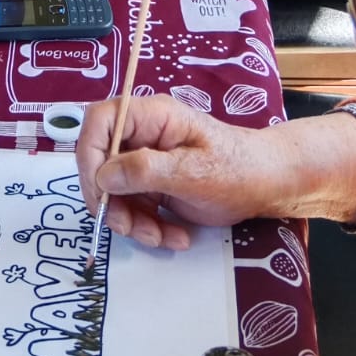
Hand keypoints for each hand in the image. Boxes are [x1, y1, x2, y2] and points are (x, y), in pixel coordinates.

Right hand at [76, 95, 284, 248]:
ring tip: (161, 237)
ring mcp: (145, 161)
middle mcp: (142, 135)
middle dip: (111, 200)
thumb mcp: (194, 172)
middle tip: (127, 227)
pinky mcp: (152, 186)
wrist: (266, 186)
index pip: (100, 120)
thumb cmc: (237, 169)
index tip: (99, 192)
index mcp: (151, 117)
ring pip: (113, 191)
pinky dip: (146, 226)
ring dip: (130, 220)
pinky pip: (132, 207)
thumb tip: (102, 175)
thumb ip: (146, 171)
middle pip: (100, 161)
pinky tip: (175, 236)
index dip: (89, 154)